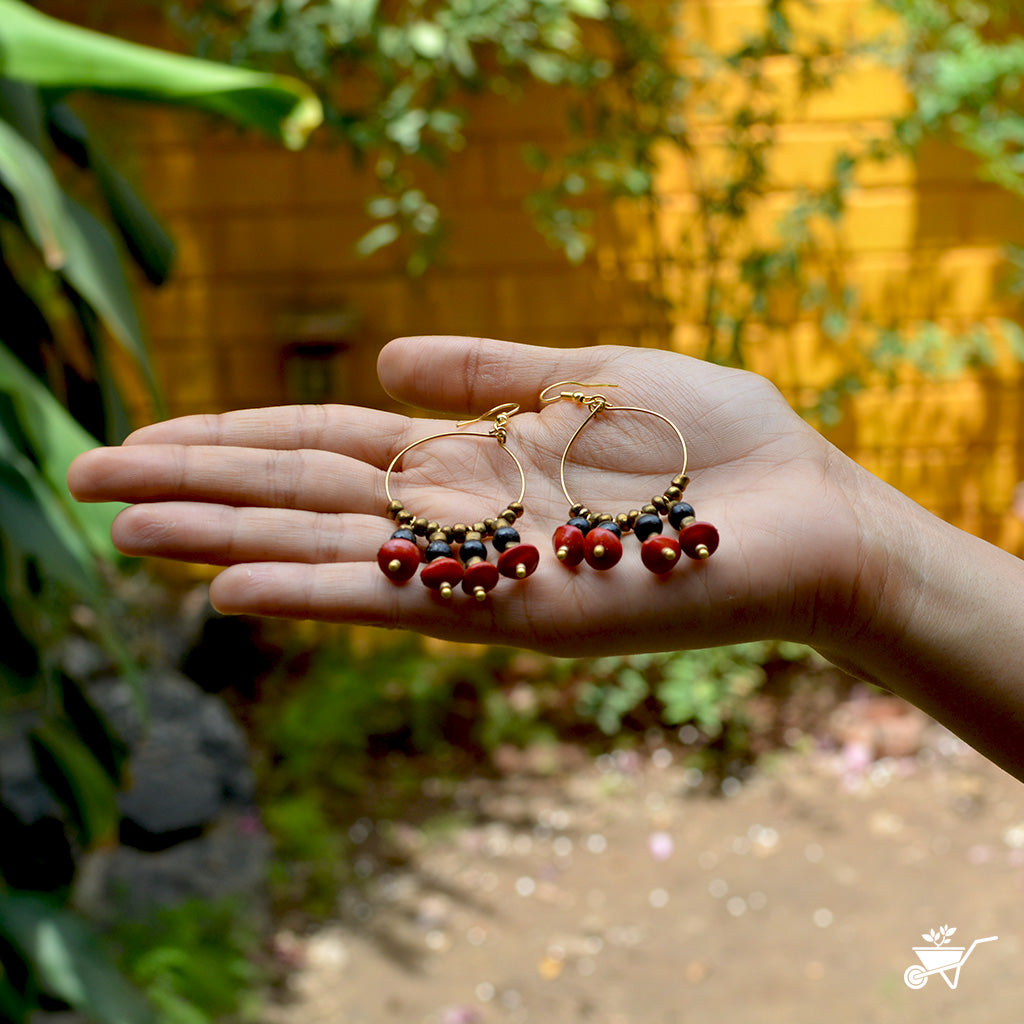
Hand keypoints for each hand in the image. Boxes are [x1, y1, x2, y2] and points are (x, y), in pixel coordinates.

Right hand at [67, 336, 881, 656]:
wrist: (807, 514)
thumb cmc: (719, 441)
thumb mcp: (593, 375)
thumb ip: (490, 373)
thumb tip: (383, 358)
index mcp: (470, 457)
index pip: (325, 443)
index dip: (233, 436)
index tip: (148, 433)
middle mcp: (457, 516)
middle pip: (302, 493)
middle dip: (194, 484)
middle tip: (83, 478)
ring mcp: (480, 568)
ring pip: (325, 547)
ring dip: (220, 536)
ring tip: (118, 524)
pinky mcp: (516, 612)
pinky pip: (396, 601)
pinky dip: (310, 593)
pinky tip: (224, 587)